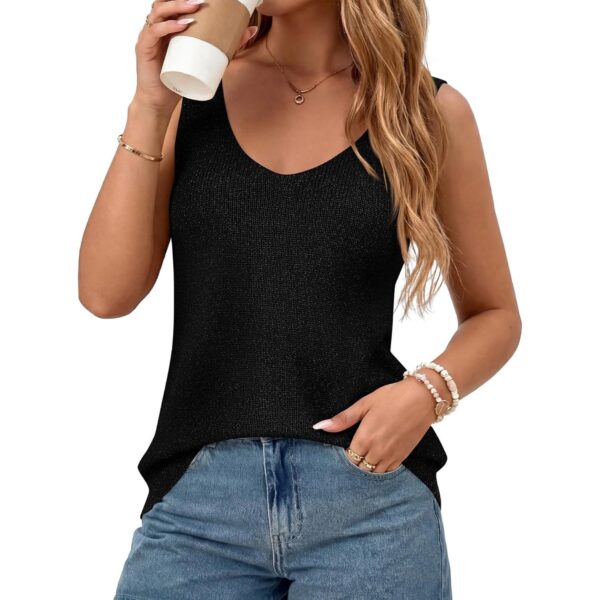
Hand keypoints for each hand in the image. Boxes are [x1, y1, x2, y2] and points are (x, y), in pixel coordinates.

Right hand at [132, 0, 258, 116]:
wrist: (160, 102)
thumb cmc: (179, 79)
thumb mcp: (206, 60)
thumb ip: (227, 45)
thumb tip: (251, 29)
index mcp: (168, 26)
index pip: (173, 2)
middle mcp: (156, 27)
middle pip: (164, 2)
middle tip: (201, 1)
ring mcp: (149, 37)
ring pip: (158, 12)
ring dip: (175, 8)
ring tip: (193, 10)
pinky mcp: (144, 49)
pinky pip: (153, 32)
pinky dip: (166, 27)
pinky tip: (179, 26)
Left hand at [312, 378, 437, 472]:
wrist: (422, 398)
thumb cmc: (392, 397)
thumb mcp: (364, 404)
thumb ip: (342, 419)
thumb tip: (320, 426)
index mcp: (365, 438)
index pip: (348, 458)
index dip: (344, 454)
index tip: (343, 447)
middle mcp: (377, 451)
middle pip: (359, 468)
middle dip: (354, 462)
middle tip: (353, 452)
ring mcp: (391, 455)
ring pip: (373, 472)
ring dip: (367, 467)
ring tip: (364, 456)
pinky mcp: (403, 456)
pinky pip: (387, 471)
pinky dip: (380, 468)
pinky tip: (377, 459)